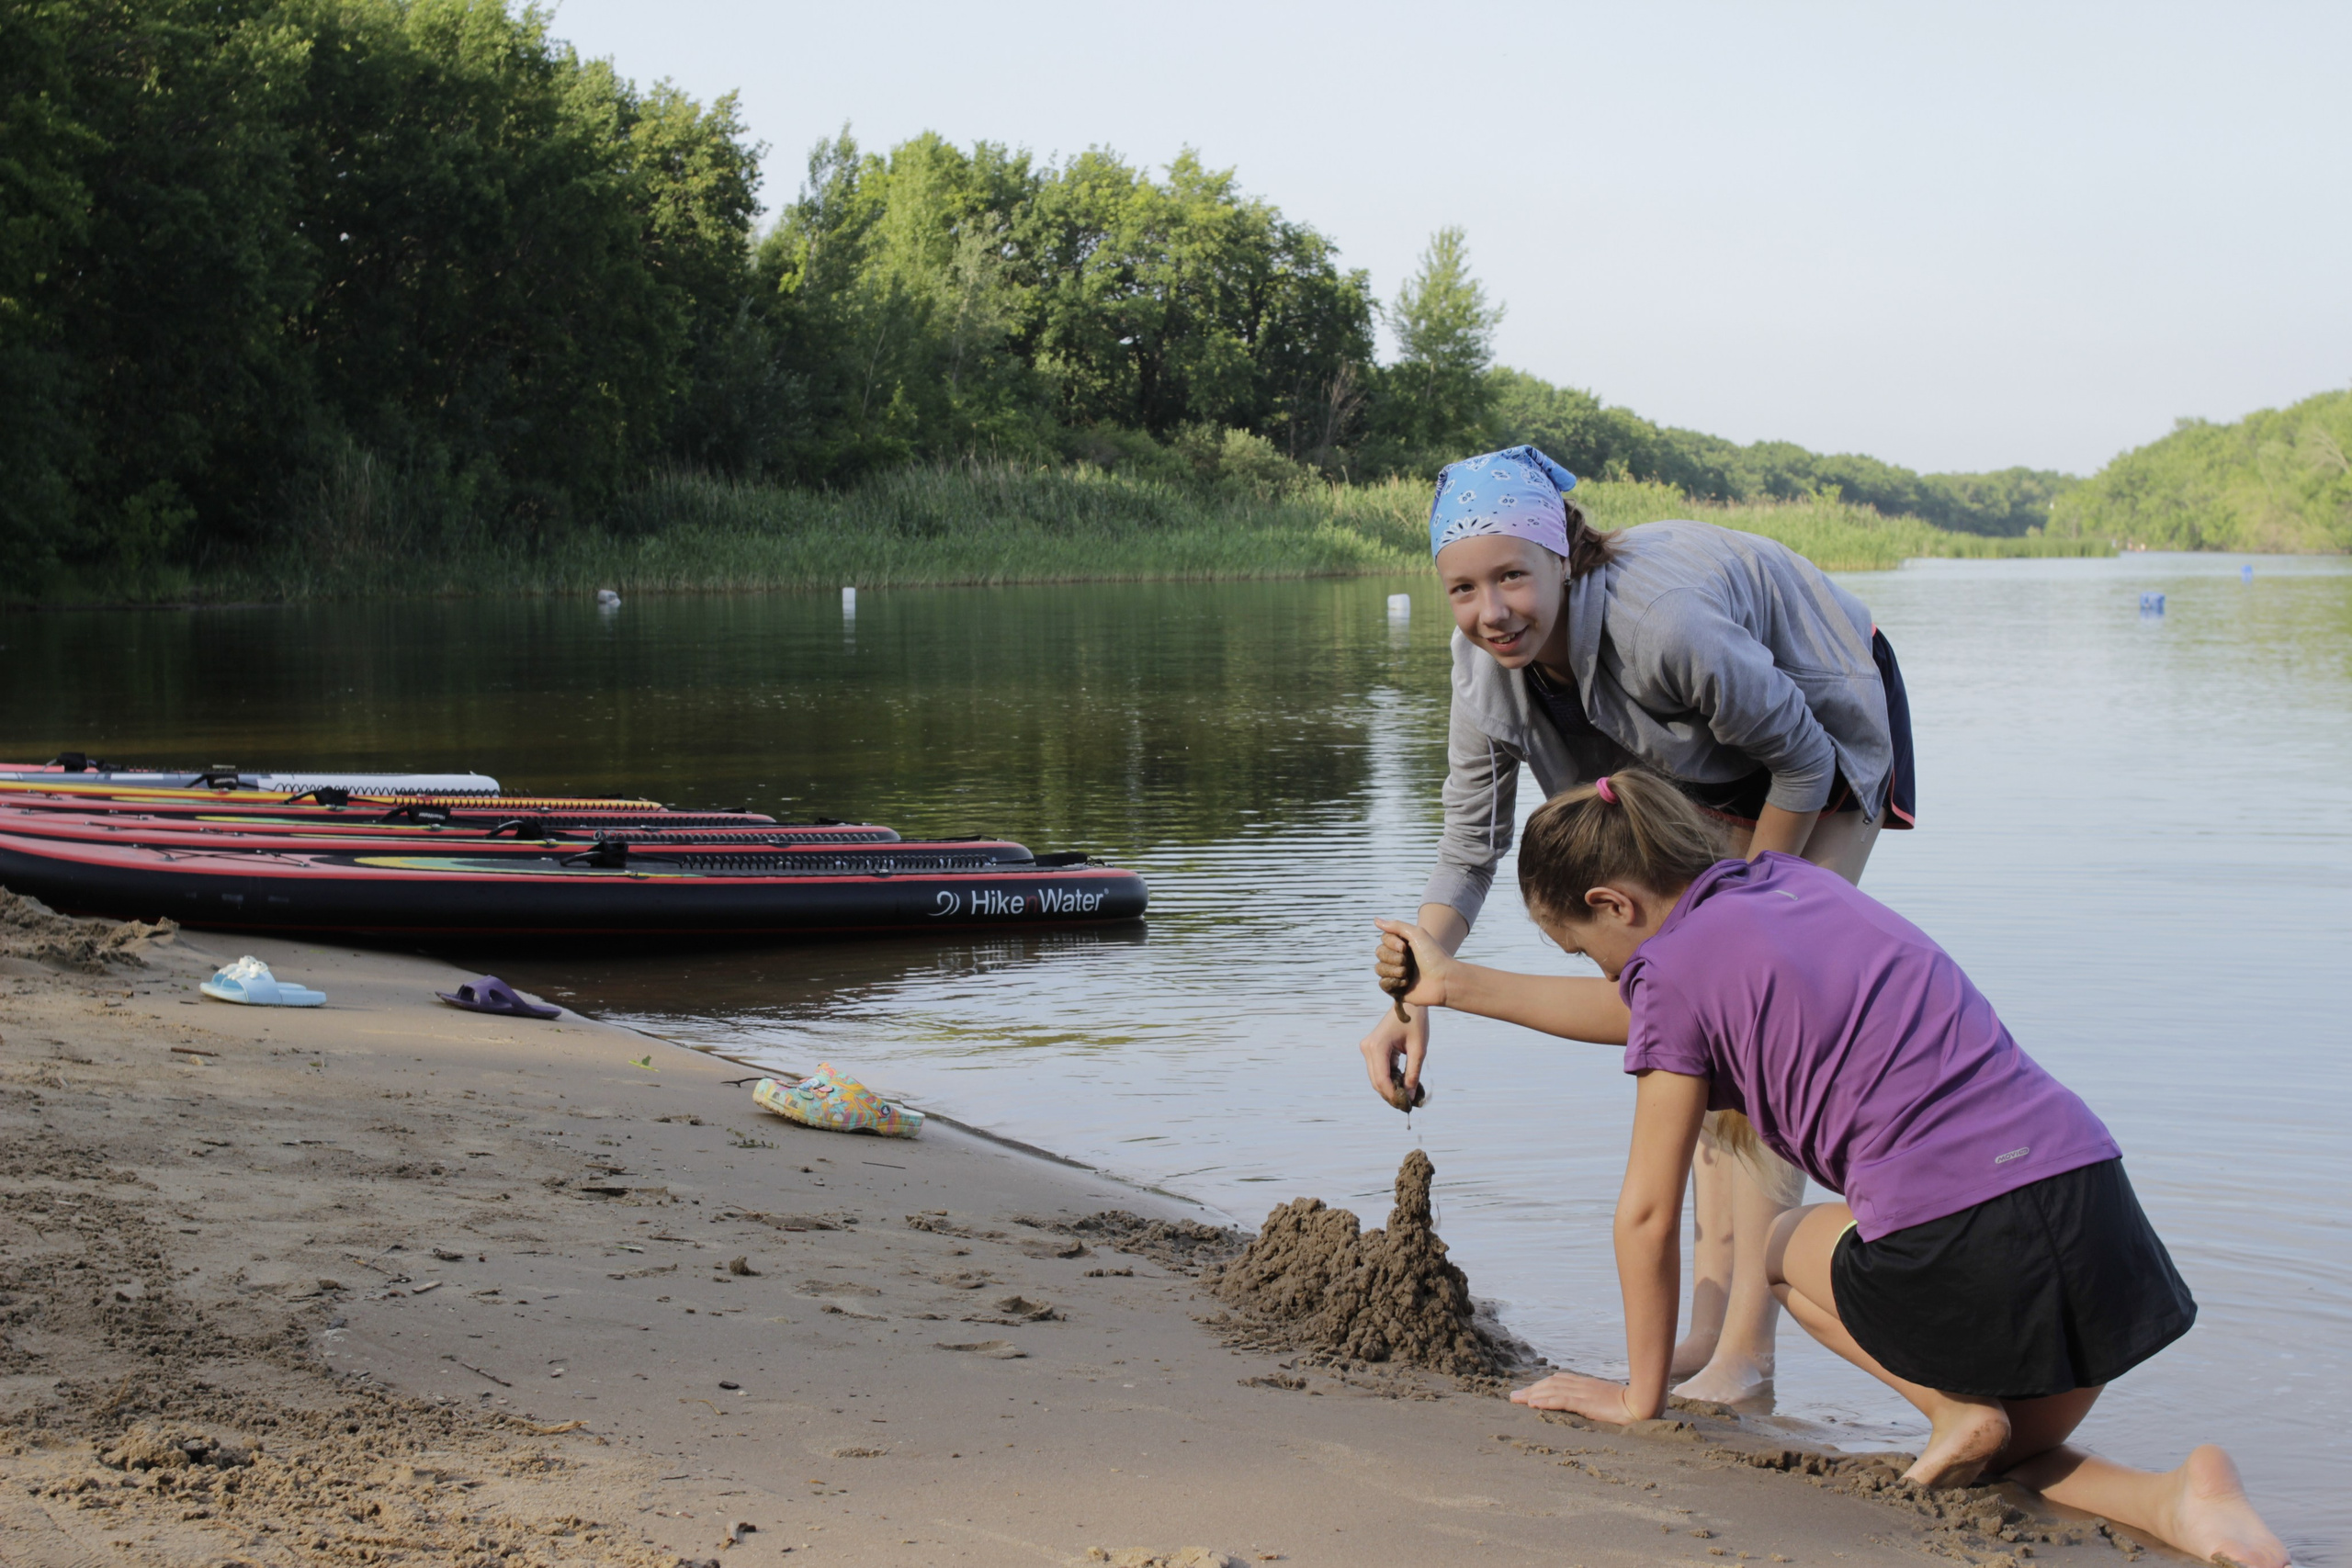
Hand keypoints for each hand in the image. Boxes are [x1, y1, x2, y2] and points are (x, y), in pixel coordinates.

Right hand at [1357, 1001, 1429, 1109]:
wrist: (1409, 1002)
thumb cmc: (1416, 1022)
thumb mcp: (1418, 1050)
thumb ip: (1413, 1074)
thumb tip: (1409, 1097)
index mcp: (1377, 1046)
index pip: (1382, 1079)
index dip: (1393, 1095)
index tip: (1406, 1106)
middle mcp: (1367, 1048)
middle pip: (1376, 1081)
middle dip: (1390, 1095)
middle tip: (1407, 1105)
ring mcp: (1367, 1048)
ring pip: (1376, 1077)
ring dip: (1389, 1088)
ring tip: (1406, 1096)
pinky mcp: (1371, 1048)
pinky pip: (1378, 1069)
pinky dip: (1389, 1079)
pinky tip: (1402, 1084)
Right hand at [1372, 918, 1452, 1007]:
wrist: (1443, 980)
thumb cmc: (1433, 956)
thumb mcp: (1417, 934)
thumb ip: (1396, 926)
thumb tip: (1375, 919)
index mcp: (1404, 945)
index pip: (1384, 939)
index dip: (1391, 943)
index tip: (1405, 947)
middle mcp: (1399, 958)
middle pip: (1379, 953)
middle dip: (1393, 958)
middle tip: (1407, 962)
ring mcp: (1397, 974)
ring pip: (1379, 968)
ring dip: (1394, 970)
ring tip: (1408, 974)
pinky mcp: (1396, 990)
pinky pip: (1382, 984)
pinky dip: (1393, 982)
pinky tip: (1406, 983)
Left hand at [1508, 1371, 1641, 1423]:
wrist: (1642, 1402)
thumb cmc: (1629, 1403)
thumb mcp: (1607, 1400)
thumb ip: (1595, 1400)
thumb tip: (1589, 1406)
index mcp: (1586, 1384)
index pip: (1557, 1381)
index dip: (1540, 1386)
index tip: (1527, 1392)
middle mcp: (1581, 1385)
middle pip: (1549, 1384)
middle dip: (1530, 1389)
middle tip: (1513, 1396)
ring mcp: (1583, 1392)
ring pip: (1551, 1390)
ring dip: (1531, 1394)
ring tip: (1516, 1400)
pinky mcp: (1586, 1402)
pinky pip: (1561, 1400)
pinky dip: (1545, 1401)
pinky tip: (1533, 1404)